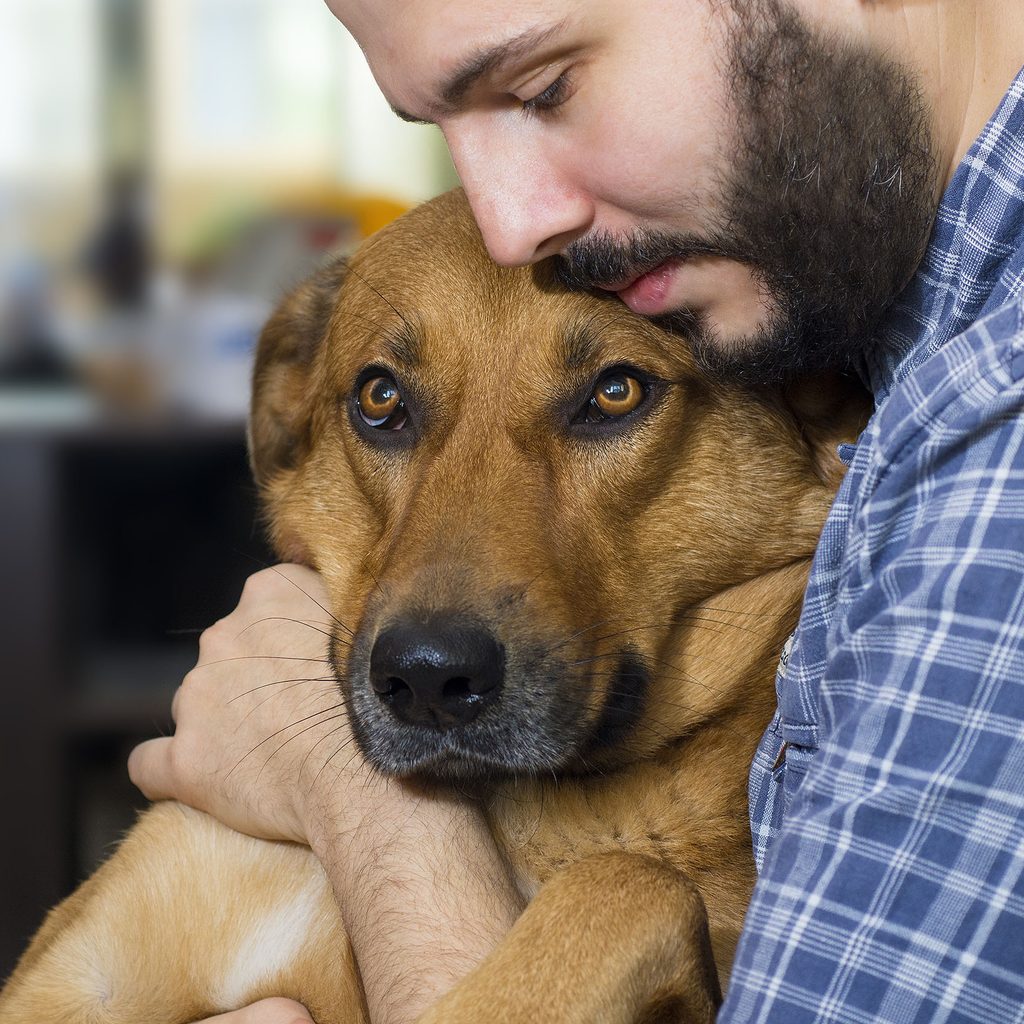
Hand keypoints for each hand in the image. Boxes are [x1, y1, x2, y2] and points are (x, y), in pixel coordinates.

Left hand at [130, 564, 523, 1023]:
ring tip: (269, 755)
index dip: (291, 636)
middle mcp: (223, 634)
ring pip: (198, 704)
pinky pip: (151, 763)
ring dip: (223, 723)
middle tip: (298, 712)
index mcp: (269, 593)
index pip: (267, 602)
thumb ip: (344, 601)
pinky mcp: (183, 760)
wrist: (370, 773)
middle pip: (230, 651)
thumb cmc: (385, 699)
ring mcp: (196, 697)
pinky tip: (199, 781)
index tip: (315, 664)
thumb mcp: (377, 622)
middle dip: (253, 678)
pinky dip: (173, 770)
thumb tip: (347, 591)